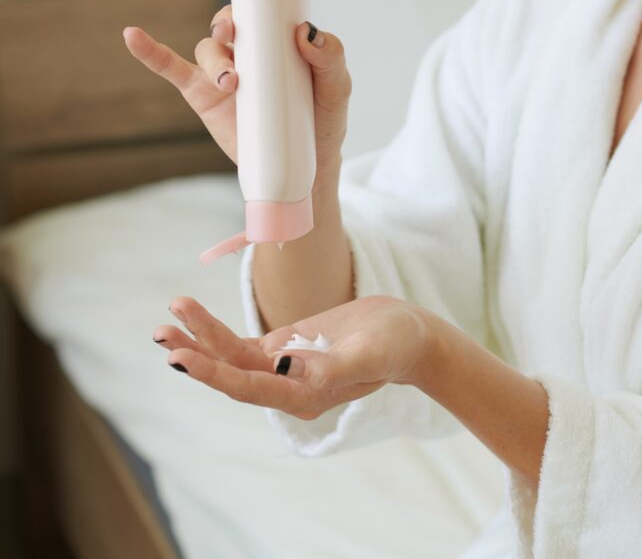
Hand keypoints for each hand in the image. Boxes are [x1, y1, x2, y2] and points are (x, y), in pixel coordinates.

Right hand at [121, 0, 350, 173]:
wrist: (306, 167)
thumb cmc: (323, 121)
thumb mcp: (337, 89)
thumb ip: (330, 58)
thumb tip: (306, 31)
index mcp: (277, 37)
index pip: (256, 0)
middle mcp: (248, 49)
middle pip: (228, 22)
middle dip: (226, 23)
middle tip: (233, 36)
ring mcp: (223, 72)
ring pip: (207, 49)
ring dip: (214, 60)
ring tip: (231, 82)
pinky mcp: (204, 96)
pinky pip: (171, 69)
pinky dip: (150, 52)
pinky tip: (132, 36)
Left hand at [153, 294, 441, 419]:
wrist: (408, 333)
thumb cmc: (395, 344)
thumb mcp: (368, 353)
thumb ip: (329, 366)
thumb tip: (283, 364)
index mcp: (306, 396)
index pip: (251, 387)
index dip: (216, 373)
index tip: (183, 358)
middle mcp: (287, 388)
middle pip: (231, 374)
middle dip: (196, 355)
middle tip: (163, 337)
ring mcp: (282, 369)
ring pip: (230, 357)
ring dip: (198, 339)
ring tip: (166, 322)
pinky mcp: (282, 349)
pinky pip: (240, 343)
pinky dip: (214, 330)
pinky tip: (190, 316)